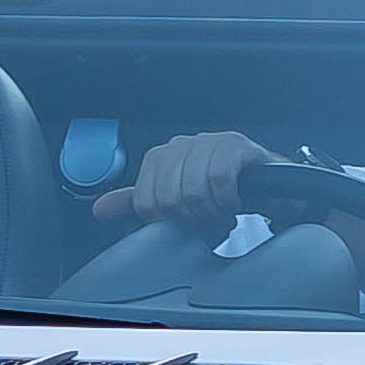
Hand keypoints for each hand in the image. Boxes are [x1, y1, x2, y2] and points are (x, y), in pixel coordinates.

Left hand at [92, 131, 270, 228]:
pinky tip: (234, 202)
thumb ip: (137, 205)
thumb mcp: (175, 202)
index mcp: (160, 157)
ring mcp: (209, 141)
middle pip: (169, 198)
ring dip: (212, 212)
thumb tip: (99, 210)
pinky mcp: (236, 145)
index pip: (146, 201)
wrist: (265, 187)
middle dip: (191, 218)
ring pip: (194, 189)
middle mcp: (181, 144)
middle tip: (207, 219)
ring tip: (221, 212)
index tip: (185, 223)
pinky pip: (220, 179)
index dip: (167, 222)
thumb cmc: (218, 193)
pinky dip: (228, 200)